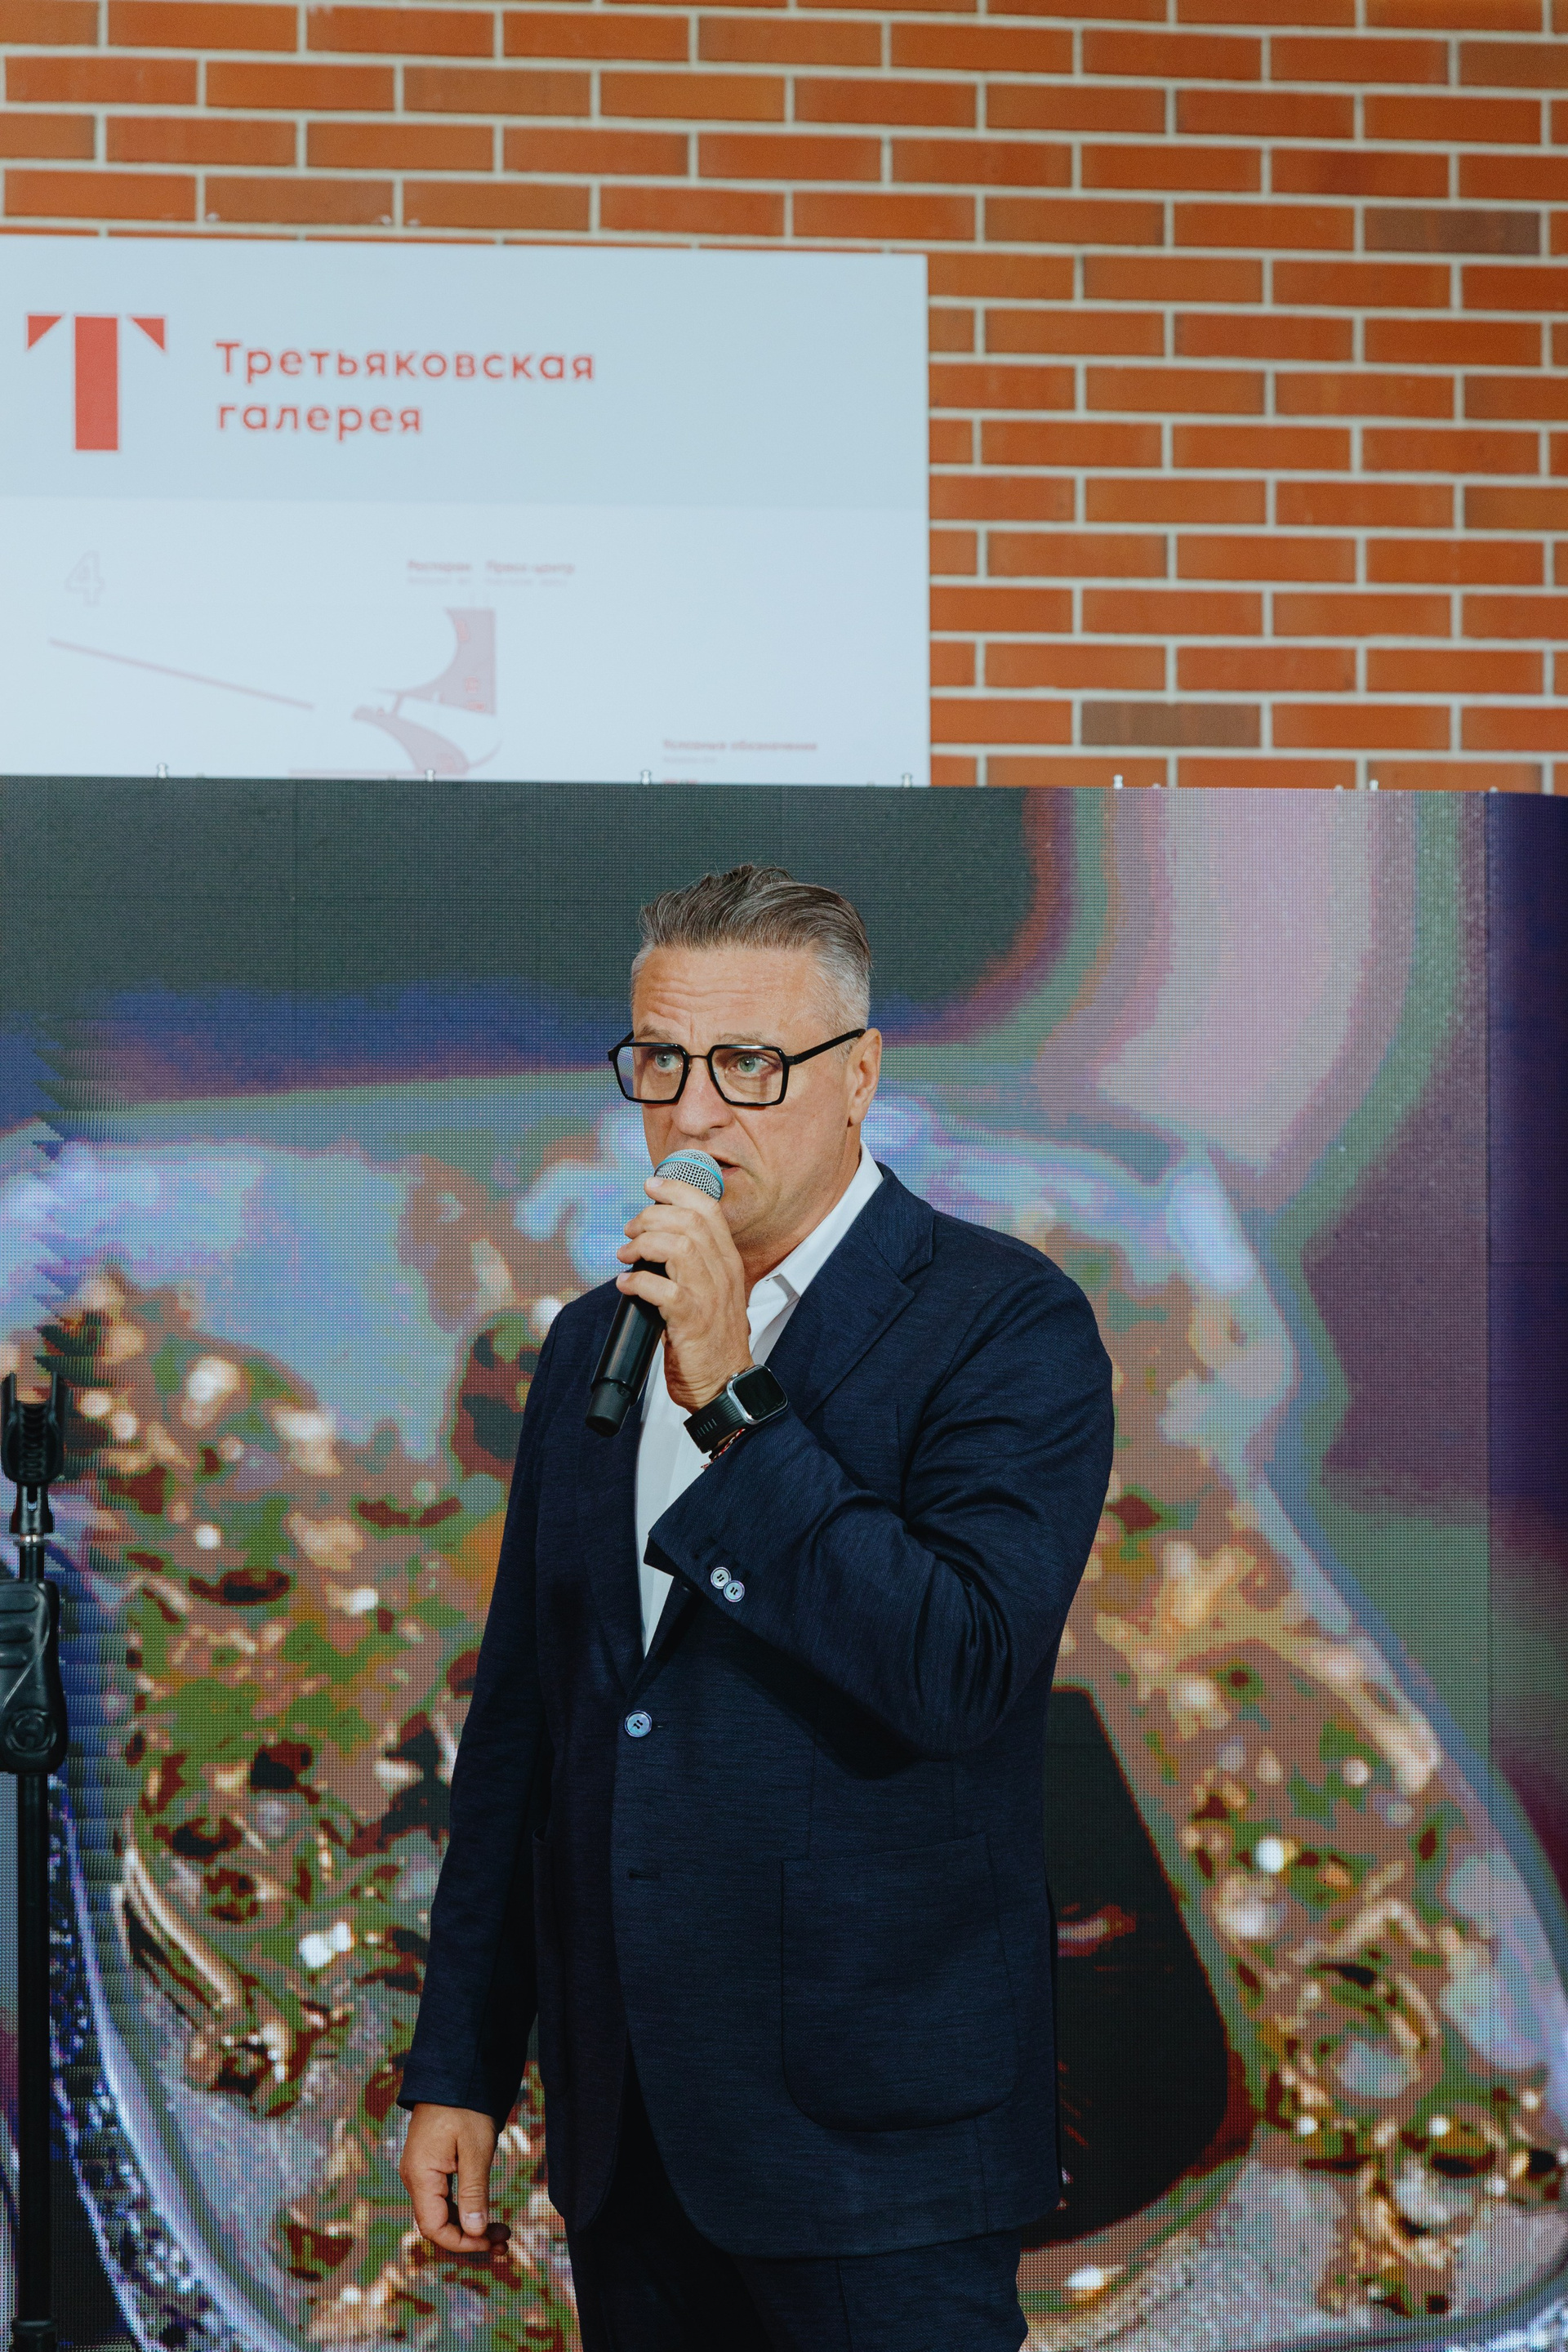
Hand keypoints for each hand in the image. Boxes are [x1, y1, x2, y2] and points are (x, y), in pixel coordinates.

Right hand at [399, 2101, 510, 2256]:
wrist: (454, 2071)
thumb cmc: (465, 2106)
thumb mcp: (476, 2149)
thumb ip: (474, 2193)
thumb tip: (475, 2232)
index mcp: (420, 2176)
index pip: (435, 2228)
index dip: (462, 2243)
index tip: (491, 2243)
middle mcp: (415, 2179)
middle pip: (439, 2224)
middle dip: (471, 2238)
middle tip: (505, 2242)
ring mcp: (421, 2172)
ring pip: (443, 2213)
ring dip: (470, 2226)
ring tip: (502, 2232)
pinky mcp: (430, 2166)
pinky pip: (444, 2198)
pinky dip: (465, 2210)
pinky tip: (486, 2215)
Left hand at [616, 1175, 751, 1409]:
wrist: (724, 1383)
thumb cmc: (711, 1339)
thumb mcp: (710, 1292)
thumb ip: (692, 1265)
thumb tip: (653, 1242)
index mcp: (728, 1261)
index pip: (709, 1209)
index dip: (678, 1189)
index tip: (651, 1185)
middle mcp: (723, 1273)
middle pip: (690, 1220)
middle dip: (652, 1215)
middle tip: (630, 1231)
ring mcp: (709, 1296)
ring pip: (679, 1246)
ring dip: (644, 1244)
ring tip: (626, 1255)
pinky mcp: (692, 1320)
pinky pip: (662, 1288)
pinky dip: (637, 1282)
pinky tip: (625, 1286)